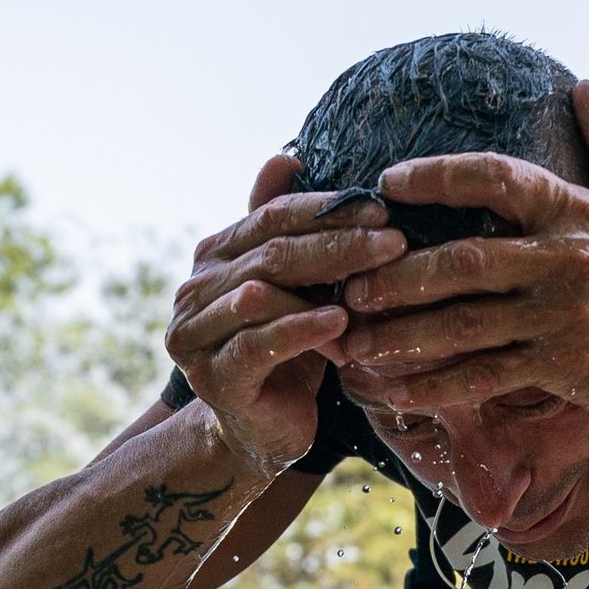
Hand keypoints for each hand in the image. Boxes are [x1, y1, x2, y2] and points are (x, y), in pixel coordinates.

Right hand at [167, 157, 404, 475]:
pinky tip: (339, 325)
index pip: (271, 218)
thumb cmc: (287, 352)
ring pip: (261, 294)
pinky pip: (258, 344)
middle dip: (337, 244)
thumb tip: (286, 157)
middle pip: (272, 253)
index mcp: (214, 255)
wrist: (261, 432)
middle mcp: (195, 289)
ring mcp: (196, 334)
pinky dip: (300, 331)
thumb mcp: (293, 287)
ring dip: (323, 286)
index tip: (383, 208)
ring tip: (375, 283)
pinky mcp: (213, 377)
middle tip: (394, 241)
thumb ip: (285, 230)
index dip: (327, 211)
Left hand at [331, 81, 588, 422]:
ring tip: (353, 336)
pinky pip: (482, 376)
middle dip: (399, 273)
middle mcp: (565, 260)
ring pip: (462, 323)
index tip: (389, 181)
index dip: (439, 175)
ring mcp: (560, 317)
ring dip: (401, 332)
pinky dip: (433, 384)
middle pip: (464, 261)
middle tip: (350, 279)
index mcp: (577, 212)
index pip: (498, 178)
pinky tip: (394, 387)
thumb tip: (583, 85)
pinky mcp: (559, 366)